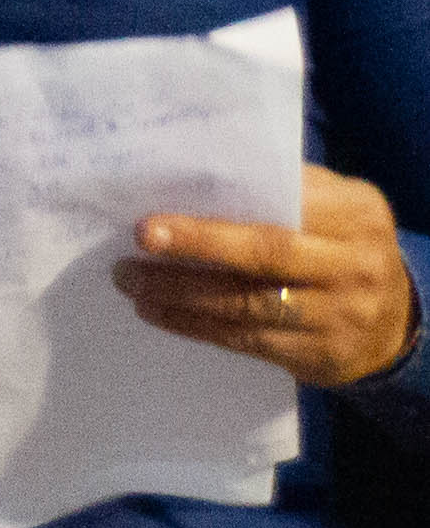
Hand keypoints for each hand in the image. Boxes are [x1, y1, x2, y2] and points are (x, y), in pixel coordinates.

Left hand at [117, 166, 422, 387]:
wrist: (397, 324)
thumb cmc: (342, 249)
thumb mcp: (337, 210)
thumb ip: (289, 190)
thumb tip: (200, 172)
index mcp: (357, 215)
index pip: (289, 202)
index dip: (227, 205)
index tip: (163, 206)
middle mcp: (354, 265)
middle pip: (267, 253)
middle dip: (197, 245)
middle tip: (140, 237)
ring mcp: (338, 315)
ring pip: (247, 304)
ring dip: (179, 293)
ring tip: (129, 278)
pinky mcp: (317, 355)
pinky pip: (245, 339)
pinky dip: (193, 324)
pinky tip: (154, 310)